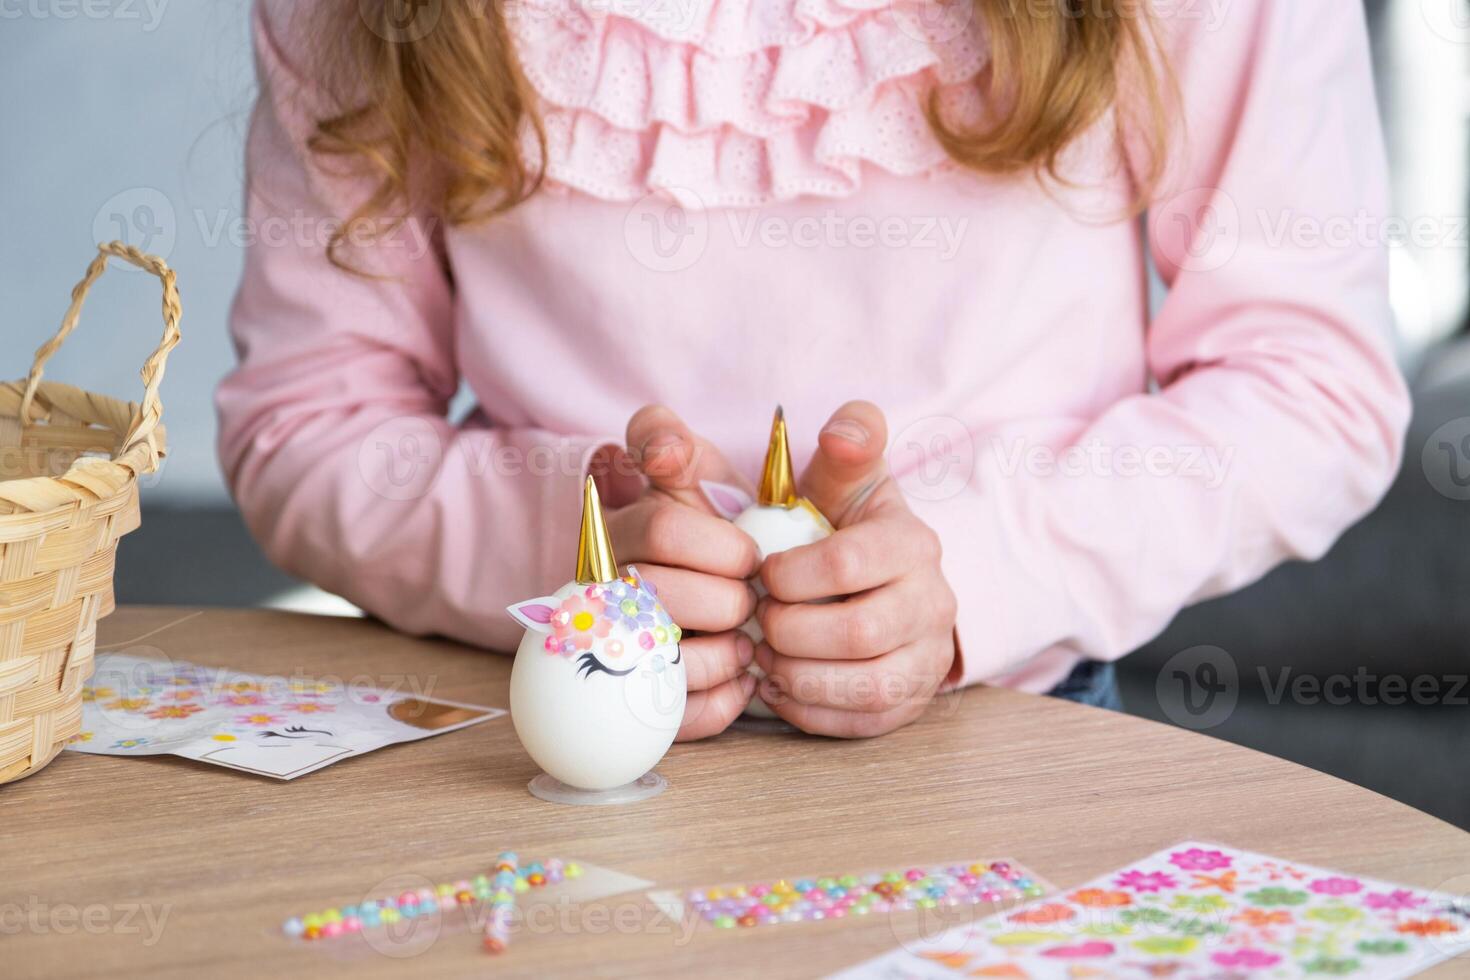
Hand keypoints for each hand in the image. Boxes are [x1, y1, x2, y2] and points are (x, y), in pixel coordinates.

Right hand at [601, 405, 760, 740]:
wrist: (726, 587)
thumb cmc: (716, 523)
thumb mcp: (696, 469)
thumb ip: (669, 439)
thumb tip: (662, 448)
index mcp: (624, 525)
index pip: (662, 528)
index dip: (719, 547)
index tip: (750, 554)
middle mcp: (605, 580)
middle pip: (663, 594)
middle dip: (728, 600)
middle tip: (755, 599)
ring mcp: (611, 640)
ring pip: (660, 658)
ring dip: (721, 653)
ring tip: (748, 642)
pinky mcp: (631, 696)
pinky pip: (673, 712)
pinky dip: (720, 700)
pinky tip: (742, 679)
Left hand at [752, 401, 956, 736]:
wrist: (880, 581)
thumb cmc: (845, 526)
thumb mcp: (847, 478)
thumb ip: (849, 442)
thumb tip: (843, 431)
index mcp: (913, 543)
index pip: (849, 563)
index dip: (790, 575)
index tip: (761, 572)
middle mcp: (934, 603)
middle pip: (858, 632)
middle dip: (789, 630)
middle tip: (757, 620)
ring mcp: (927, 657)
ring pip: (866, 686)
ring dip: (799, 675)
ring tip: (764, 656)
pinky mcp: (911, 701)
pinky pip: (865, 721)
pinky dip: (812, 710)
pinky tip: (781, 685)